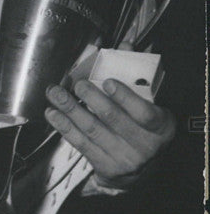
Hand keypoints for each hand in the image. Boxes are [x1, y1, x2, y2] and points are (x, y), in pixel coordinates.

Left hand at [44, 79, 175, 190]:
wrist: (143, 169)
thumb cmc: (145, 128)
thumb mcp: (150, 104)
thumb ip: (136, 74)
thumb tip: (124, 44)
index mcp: (160, 127)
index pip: (144, 113)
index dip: (125, 97)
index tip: (108, 82)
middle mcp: (144, 146)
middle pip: (113, 119)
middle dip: (92, 99)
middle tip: (76, 84)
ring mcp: (124, 159)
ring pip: (92, 130)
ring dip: (70, 110)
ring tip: (55, 94)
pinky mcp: (105, 167)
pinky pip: (81, 144)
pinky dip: (64, 127)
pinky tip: (53, 114)